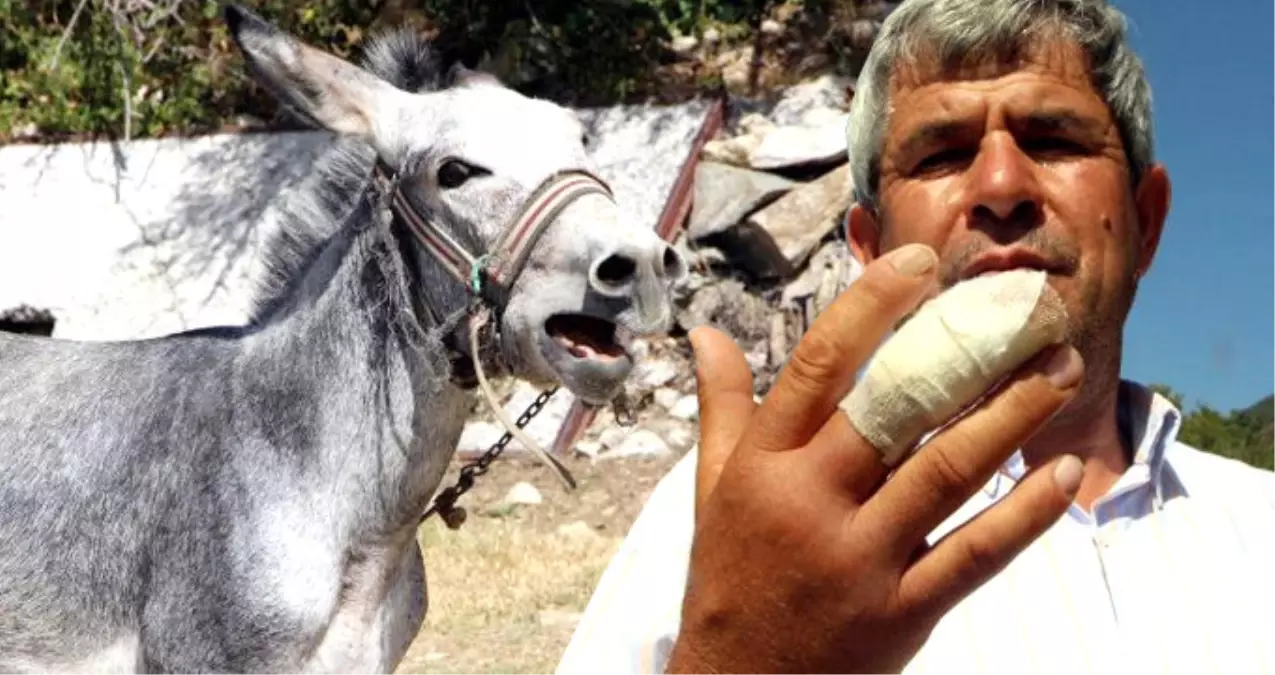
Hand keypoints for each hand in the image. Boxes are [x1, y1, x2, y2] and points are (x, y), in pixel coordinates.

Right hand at [667, 243, 1084, 674]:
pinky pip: (975, 554)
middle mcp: (809, 504)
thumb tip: (706, 336)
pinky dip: (1025, 512)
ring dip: (1010, 416)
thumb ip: (721, 408)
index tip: (922, 261)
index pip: (819, 367)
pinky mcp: (902, 612)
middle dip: (967, 352)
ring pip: (946, 472)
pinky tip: (1065, 470)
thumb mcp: (711, 490)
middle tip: (1025, 308)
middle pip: (897, 409)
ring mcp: (859, 560)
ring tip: (1059, 370)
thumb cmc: (727, 578)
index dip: (873, 306)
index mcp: (762, 466)